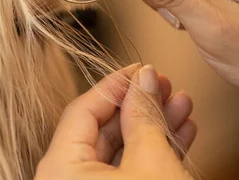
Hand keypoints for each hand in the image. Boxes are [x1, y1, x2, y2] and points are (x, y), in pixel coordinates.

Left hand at [35, 64, 194, 179]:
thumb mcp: (150, 162)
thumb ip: (144, 116)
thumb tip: (144, 81)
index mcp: (59, 169)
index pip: (82, 109)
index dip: (115, 84)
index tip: (138, 68)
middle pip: (101, 129)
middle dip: (140, 104)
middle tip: (162, 85)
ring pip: (120, 151)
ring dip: (153, 126)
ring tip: (179, 105)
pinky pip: (127, 171)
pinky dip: (152, 153)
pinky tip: (179, 133)